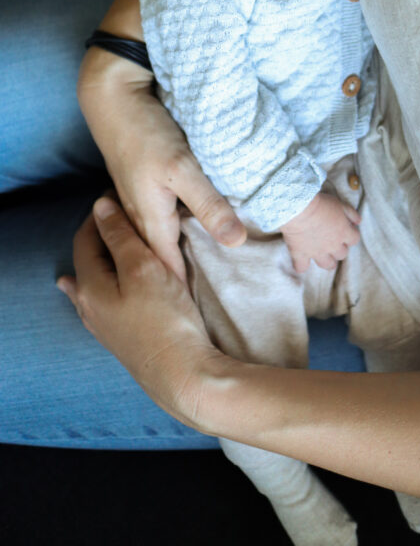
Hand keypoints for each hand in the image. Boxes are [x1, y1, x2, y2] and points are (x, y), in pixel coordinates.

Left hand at [57, 194, 234, 430]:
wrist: (182, 374)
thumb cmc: (164, 318)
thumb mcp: (143, 268)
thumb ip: (120, 236)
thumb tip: (100, 206)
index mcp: (90, 286)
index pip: (86, 238)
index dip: (100, 214)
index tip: (120, 195)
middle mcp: (89, 306)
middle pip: (88, 260)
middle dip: (102, 234)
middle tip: (124, 214)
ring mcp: (104, 325)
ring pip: (95, 281)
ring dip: (104, 259)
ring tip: (108, 244)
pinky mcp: (122, 336)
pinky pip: (106, 301)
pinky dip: (106, 283)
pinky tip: (105, 288)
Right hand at [78, 47, 245, 282]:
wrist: (113, 97)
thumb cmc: (147, 132)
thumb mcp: (184, 169)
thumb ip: (209, 205)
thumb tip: (235, 242)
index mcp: (150, 219)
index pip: (168, 267)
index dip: (185, 289)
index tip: (201, 314)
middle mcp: (141, 214)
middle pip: (160, 255)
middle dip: (180, 276)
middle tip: (206, 299)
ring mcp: (139, 197)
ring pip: (159, 235)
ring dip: (177, 250)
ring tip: (201, 272)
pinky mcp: (143, 182)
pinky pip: (159, 215)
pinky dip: (175, 226)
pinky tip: (190, 225)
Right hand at [280, 193, 360, 272]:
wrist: (299, 209)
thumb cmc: (321, 204)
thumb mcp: (340, 204)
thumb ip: (351, 214)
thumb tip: (358, 222)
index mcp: (344, 233)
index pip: (354, 239)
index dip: (350, 236)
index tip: (345, 231)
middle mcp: (332, 246)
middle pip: (342, 254)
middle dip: (339, 249)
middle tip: (333, 241)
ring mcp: (317, 252)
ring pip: (327, 265)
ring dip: (327, 261)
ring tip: (323, 256)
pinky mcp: (300, 255)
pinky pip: (302, 267)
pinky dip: (301, 265)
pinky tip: (301, 261)